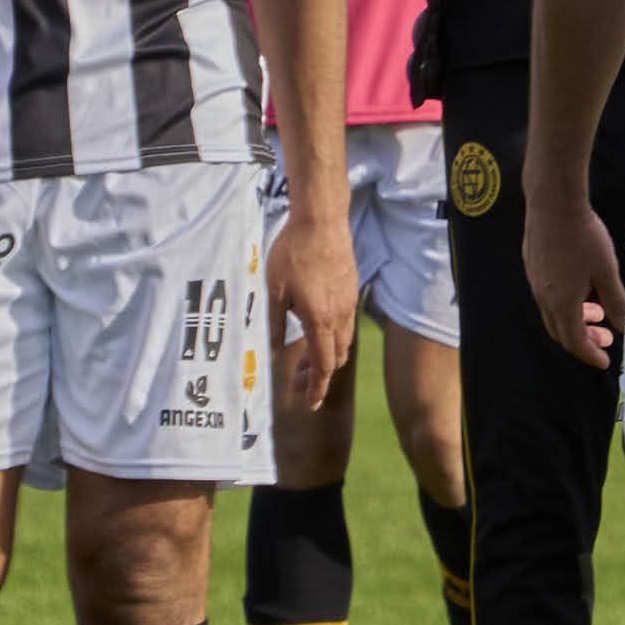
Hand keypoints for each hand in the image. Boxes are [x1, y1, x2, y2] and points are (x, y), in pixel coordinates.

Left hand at [266, 196, 359, 411]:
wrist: (321, 220)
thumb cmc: (293, 253)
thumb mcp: (273, 290)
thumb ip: (275, 324)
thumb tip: (275, 351)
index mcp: (320, 320)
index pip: (323, 366)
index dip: (316, 388)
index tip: (309, 404)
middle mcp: (340, 316)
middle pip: (336, 358)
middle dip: (318, 374)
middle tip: (297, 379)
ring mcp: (349, 302)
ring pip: (343, 341)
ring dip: (327, 355)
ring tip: (304, 354)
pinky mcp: (351, 289)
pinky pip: (346, 323)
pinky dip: (333, 335)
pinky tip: (315, 325)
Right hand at [522, 193, 623, 369]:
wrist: (553, 202)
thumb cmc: (582, 236)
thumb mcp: (606, 271)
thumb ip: (616, 301)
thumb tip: (624, 325)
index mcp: (563, 303)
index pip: (575, 342)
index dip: (591, 355)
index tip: (604, 361)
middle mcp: (544, 297)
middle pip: (561, 332)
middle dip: (584, 340)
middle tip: (605, 338)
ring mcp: (535, 282)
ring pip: (554, 314)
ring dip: (575, 319)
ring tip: (597, 312)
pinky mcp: (533, 267)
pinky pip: (547, 296)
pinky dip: (565, 303)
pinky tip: (580, 288)